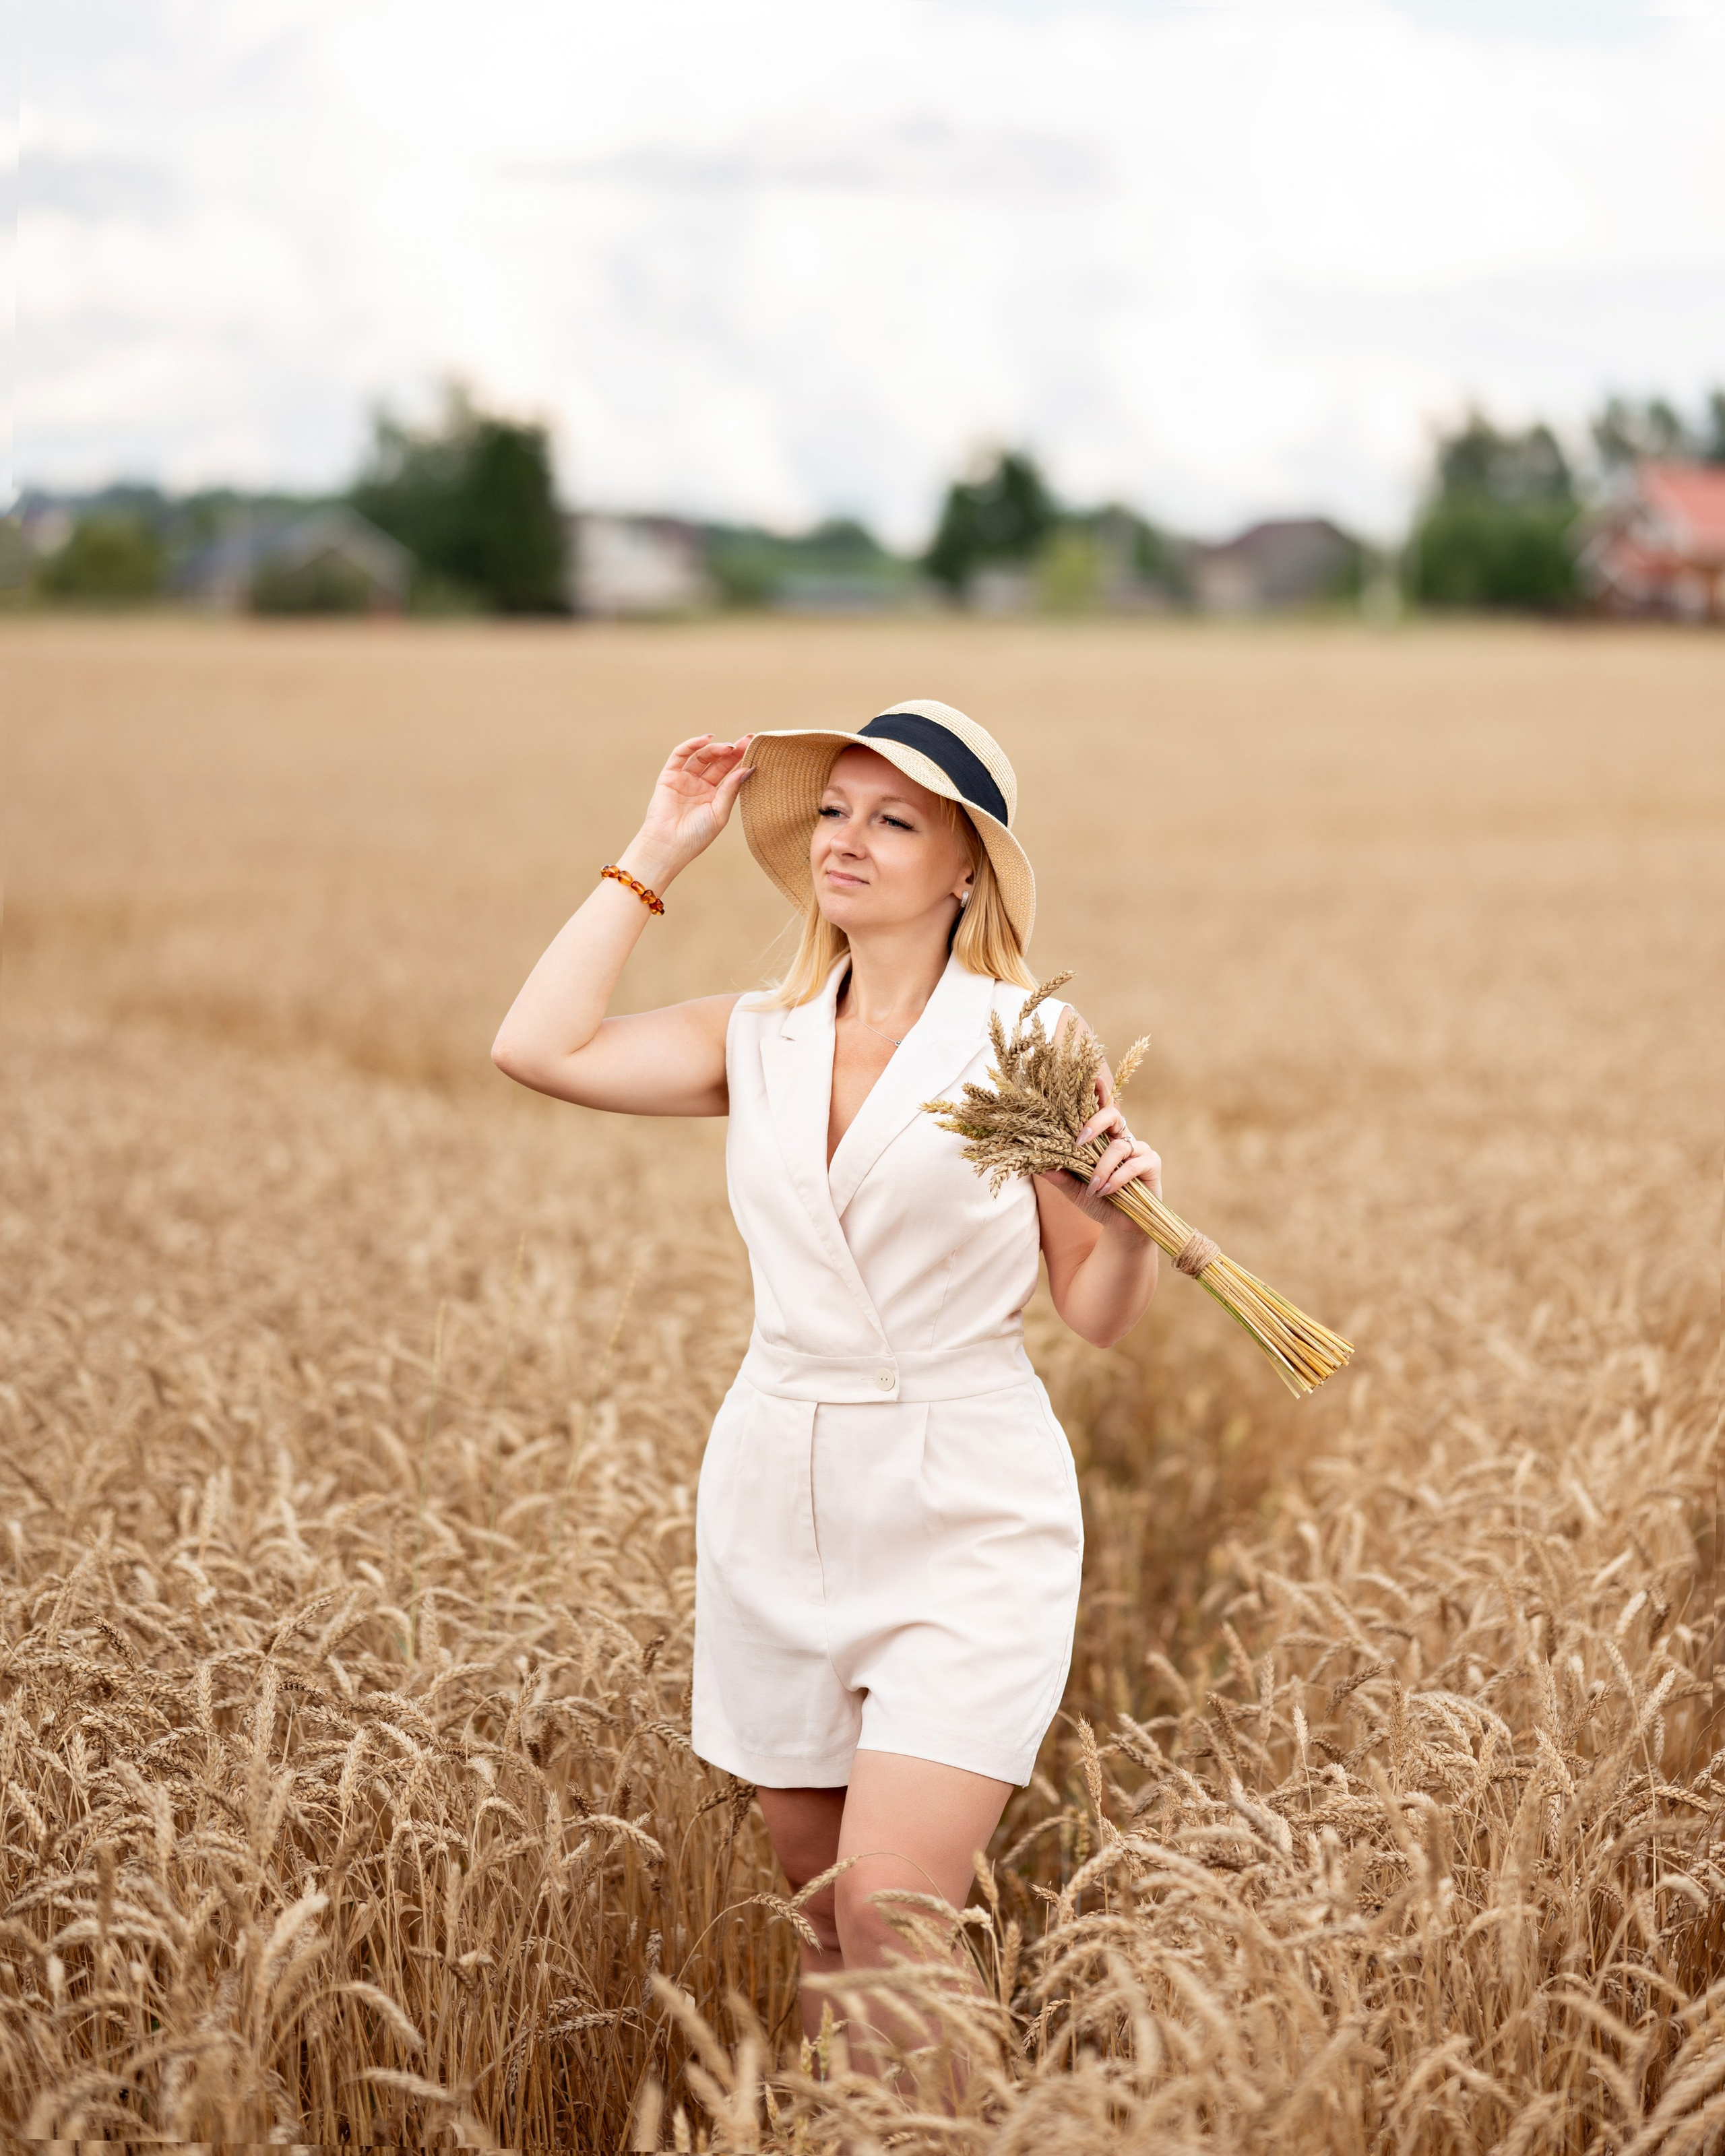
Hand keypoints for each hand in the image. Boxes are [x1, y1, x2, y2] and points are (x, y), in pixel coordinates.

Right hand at [622, 734, 754, 885]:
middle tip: (747, 741)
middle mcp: (700, 785)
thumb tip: (748, 768)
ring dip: (715, 749)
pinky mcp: (669, 776)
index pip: (730, 772)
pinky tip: (706, 739)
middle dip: (732, 750)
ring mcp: (684, 779)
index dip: (741, 759)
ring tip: (729, 747)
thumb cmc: (696, 836)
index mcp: (714, 796)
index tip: (755, 747)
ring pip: (701, 756)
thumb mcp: (719, 813)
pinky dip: (692, 745)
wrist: (668, 846)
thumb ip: (731, 790)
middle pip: (718, 762)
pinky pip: (680, 756)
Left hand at [1038, 1075, 1161, 1231]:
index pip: (1099, 1109)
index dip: (1098, 1091)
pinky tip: (1106, 1191)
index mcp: (1103, 1138)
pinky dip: (1117, 1178)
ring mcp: (1139, 1149)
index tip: (1089, 1076)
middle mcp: (1122, 1137)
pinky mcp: (1151, 1163)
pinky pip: (1133, 1164)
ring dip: (1101, 1168)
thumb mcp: (1073, 1189)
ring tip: (1093, 1188)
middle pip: (1113, 1114)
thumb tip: (1036, 1165)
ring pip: (1118, 1146)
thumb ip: (1059, 1176)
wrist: (1121, 1227)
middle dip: (1096, 1122)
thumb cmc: (1098, 1202)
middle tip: (1079, 1140)